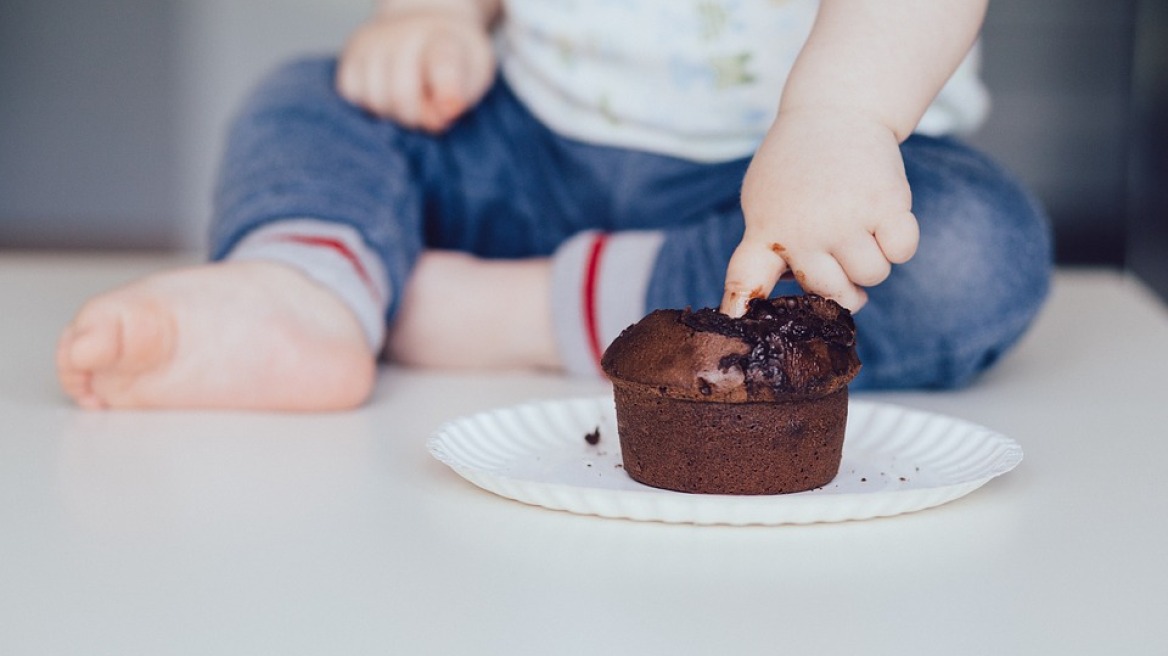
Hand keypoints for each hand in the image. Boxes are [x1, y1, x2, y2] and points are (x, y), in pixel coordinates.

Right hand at [336, 9, 494, 132]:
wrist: (427, 27)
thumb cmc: (455, 59)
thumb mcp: (474, 75)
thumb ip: (459, 99)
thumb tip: (436, 121)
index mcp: (444, 39)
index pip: (442, 64)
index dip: (446, 91)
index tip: (451, 109)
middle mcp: (403, 34)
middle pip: (401, 96)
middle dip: (417, 117)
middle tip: (429, 111)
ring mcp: (372, 43)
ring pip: (375, 100)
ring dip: (393, 113)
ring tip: (409, 99)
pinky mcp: (350, 55)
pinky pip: (352, 94)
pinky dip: (369, 104)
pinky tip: (386, 94)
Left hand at [721, 107, 919, 315]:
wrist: (834, 112)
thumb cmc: (796, 165)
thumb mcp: (762, 200)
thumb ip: (765, 249)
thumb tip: (774, 297)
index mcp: (766, 231)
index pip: (746, 278)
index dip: (740, 309)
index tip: (735, 324)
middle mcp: (803, 230)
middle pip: (835, 293)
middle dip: (845, 282)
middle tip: (841, 250)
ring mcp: (846, 218)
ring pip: (873, 276)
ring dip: (873, 258)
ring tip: (859, 225)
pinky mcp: (886, 203)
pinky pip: (902, 252)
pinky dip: (899, 241)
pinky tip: (883, 215)